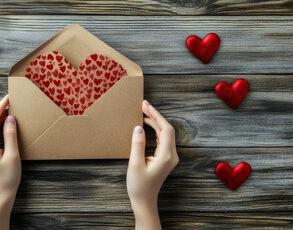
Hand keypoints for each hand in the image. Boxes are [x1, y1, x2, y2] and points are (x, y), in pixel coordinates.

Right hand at [127, 100, 178, 229]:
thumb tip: (138, 127)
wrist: (144, 201)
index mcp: (166, 156)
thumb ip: (137, 144)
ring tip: (143, 112)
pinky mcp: (165, 159)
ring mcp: (169, 157)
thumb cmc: (139, 186)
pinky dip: (155, 130)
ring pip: (165, 134)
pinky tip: (146, 125)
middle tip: (143, 105)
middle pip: (167, 129)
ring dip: (155, 122)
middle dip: (156, 116)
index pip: (165, 129)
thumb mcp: (135, 164)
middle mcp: (171, 155)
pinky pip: (162, 140)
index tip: (146, 105)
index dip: (156, 115)